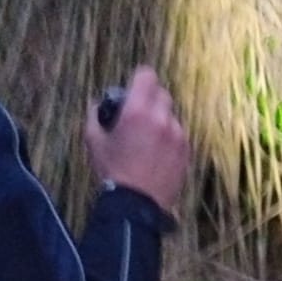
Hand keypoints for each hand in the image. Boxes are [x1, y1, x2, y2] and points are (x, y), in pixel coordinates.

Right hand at [84, 66, 189, 213]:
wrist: (136, 205)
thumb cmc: (113, 172)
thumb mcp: (94, 142)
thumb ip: (94, 116)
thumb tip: (96, 104)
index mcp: (137, 111)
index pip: (147, 75)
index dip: (139, 80)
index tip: (134, 90)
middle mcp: (161, 118)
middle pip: (161, 94)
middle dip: (150, 101)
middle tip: (138, 117)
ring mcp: (178, 135)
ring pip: (171, 116)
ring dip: (161, 121)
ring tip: (148, 141)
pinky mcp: (187, 150)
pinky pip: (179, 134)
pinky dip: (170, 138)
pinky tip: (157, 155)